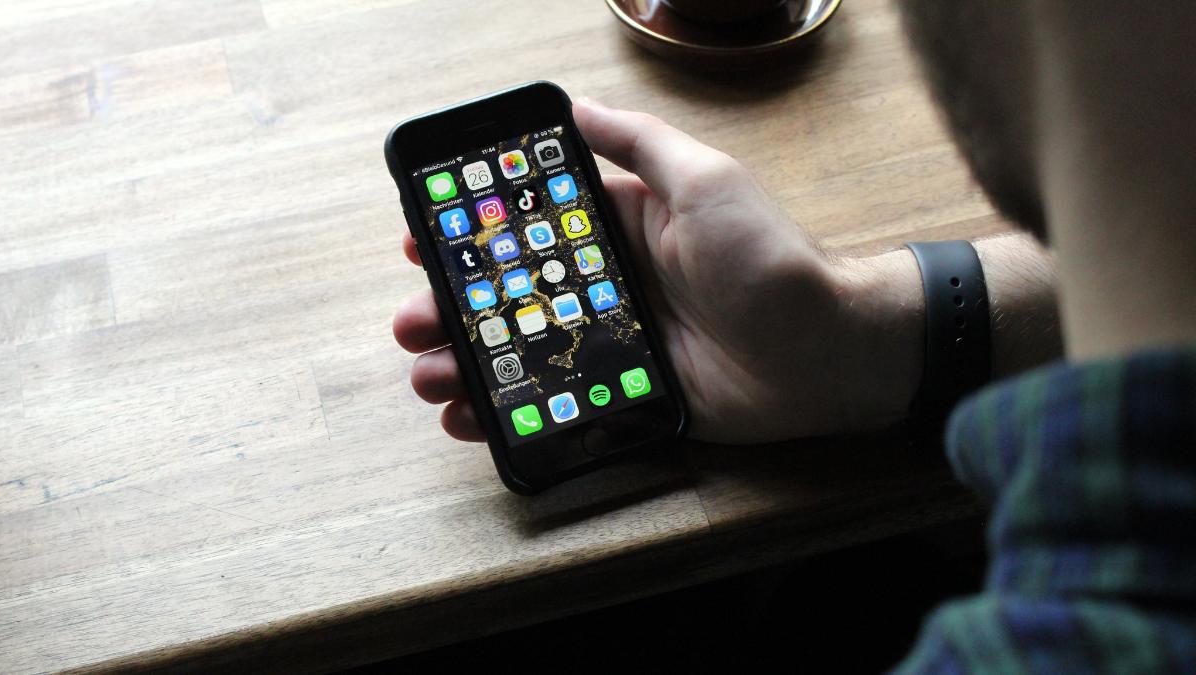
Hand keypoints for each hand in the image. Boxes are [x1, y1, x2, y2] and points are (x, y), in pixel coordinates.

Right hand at [393, 100, 923, 442]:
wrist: (823, 355)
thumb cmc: (769, 259)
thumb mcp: (706, 180)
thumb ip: (641, 144)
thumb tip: (578, 105)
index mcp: (616, 233)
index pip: (528, 231)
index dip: (472, 236)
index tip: (420, 239)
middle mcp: (603, 289)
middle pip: (508, 298)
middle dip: (452, 307)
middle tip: (412, 320)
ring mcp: (607, 347)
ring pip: (517, 354)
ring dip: (463, 362)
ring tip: (426, 373)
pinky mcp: (619, 396)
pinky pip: (549, 404)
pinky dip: (502, 413)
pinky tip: (465, 416)